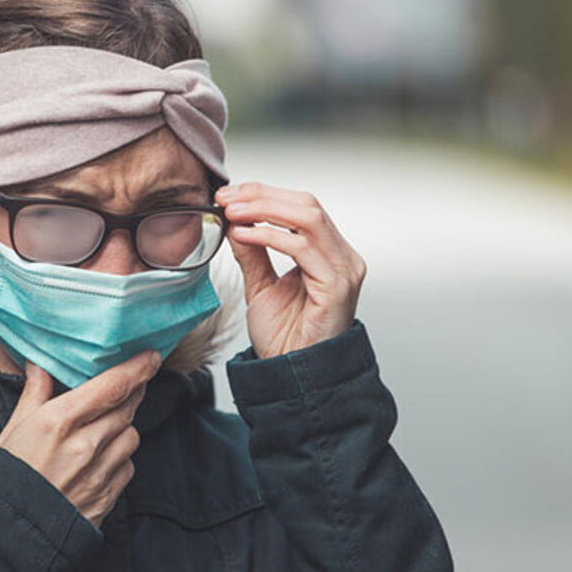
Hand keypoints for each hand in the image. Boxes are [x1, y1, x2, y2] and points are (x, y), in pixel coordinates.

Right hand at [0, 351, 160, 528]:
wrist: (8, 534)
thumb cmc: (6, 477)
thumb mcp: (14, 429)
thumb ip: (34, 393)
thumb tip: (40, 363)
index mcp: (58, 422)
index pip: (112, 386)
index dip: (137, 368)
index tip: (150, 356)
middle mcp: (85, 445)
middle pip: (127, 408)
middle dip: (133, 392)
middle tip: (131, 382)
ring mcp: (99, 473)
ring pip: (131, 435)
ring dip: (124, 426)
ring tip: (103, 425)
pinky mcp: (108, 497)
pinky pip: (128, 466)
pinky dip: (120, 457)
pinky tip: (101, 457)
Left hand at [215, 181, 366, 357]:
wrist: (293, 377)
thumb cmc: (284, 338)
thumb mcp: (260, 285)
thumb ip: (252, 253)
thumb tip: (235, 220)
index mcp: (329, 253)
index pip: (301, 206)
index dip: (264, 194)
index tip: (228, 195)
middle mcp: (343, 257)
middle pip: (307, 204)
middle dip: (262, 196)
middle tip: (226, 198)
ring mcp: (344, 270)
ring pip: (308, 218)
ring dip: (264, 209)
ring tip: (232, 212)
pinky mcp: (337, 285)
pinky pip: (302, 247)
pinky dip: (269, 236)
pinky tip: (243, 235)